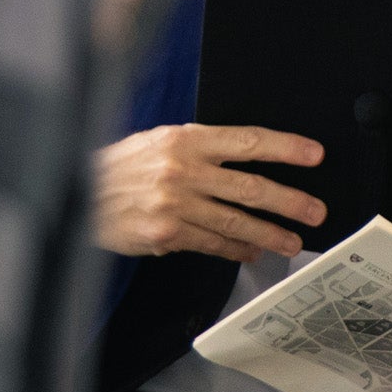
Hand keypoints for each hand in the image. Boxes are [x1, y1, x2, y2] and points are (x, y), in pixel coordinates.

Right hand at [94, 124, 324, 261]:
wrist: (76, 190)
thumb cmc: (121, 166)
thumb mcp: (160, 140)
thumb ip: (201, 148)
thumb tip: (246, 157)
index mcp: (187, 139)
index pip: (248, 141)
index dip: (285, 148)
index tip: (314, 155)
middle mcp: (184, 169)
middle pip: (250, 186)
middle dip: (289, 201)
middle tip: (315, 211)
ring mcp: (176, 204)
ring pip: (235, 221)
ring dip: (269, 233)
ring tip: (292, 241)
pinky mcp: (166, 233)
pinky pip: (211, 243)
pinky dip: (235, 250)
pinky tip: (251, 252)